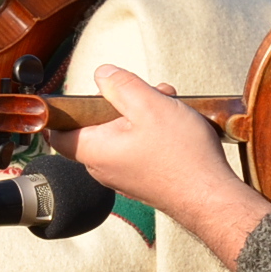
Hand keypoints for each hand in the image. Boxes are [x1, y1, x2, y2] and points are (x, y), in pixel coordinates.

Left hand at [50, 65, 270, 269]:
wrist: (212, 197)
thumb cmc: (181, 155)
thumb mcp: (149, 105)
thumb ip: (121, 85)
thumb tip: (102, 74)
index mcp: (95, 150)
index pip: (58, 134)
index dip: (60, 112)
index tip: (71, 95)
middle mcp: (104, 167)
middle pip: (96, 126)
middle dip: (119, 102)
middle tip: (144, 91)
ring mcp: (124, 175)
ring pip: (121, 133)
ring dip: (141, 113)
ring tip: (168, 102)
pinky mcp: (144, 179)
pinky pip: (137, 147)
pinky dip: (151, 130)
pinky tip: (176, 121)